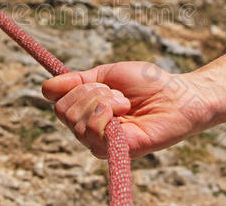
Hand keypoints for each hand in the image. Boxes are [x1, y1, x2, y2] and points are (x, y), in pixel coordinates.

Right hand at [42, 61, 213, 158]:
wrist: (179, 94)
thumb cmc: (148, 84)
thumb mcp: (107, 74)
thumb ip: (78, 81)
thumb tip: (46, 86)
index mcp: (87, 112)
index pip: (57, 102)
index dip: (70, 87)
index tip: (94, 80)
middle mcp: (90, 131)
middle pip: (63, 111)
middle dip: (89, 92)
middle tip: (117, 92)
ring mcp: (102, 144)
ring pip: (76, 121)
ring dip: (102, 101)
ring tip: (125, 102)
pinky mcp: (116, 150)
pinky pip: (94, 133)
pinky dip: (107, 113)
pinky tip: (125, 110)